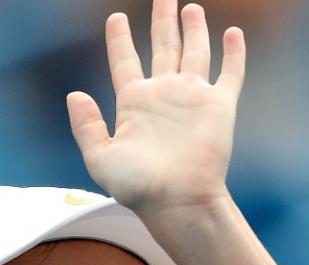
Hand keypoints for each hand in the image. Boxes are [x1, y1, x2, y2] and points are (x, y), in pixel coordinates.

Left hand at [67, 1, 245, 218]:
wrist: (176, 201)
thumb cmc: (137, 186)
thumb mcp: (99, 157)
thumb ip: (85, 125)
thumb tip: (74, 94)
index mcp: (133, 103)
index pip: (124, 60)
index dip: (119, 38)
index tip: (115, 18)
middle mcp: (163, 95)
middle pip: (162, 46)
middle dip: (162, 20)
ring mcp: (192, 98)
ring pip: (194, 52)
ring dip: (193, 29)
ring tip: (190, 7)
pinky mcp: (220, 106)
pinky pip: (229, 73)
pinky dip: (233, 52)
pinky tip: (233, 33)